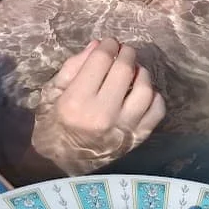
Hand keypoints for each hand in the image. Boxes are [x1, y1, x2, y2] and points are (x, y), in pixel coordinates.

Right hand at [31, 38, 165, 173]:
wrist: (60, 165)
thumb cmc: (52, 125)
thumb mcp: (52, 93)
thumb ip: (74, 67)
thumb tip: (98, 45)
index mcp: (76, 101)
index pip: (101, 60)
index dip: (108, 45)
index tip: (109, 43)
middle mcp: (102, 115)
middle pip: (125, 71)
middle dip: (126, 54)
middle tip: (123, 51)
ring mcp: (123, 128)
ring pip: (145, 89)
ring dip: (142, 73)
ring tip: (134, 71)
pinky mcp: (137, 139)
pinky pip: (156, 111)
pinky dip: (154, 97)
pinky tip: (143, 93)